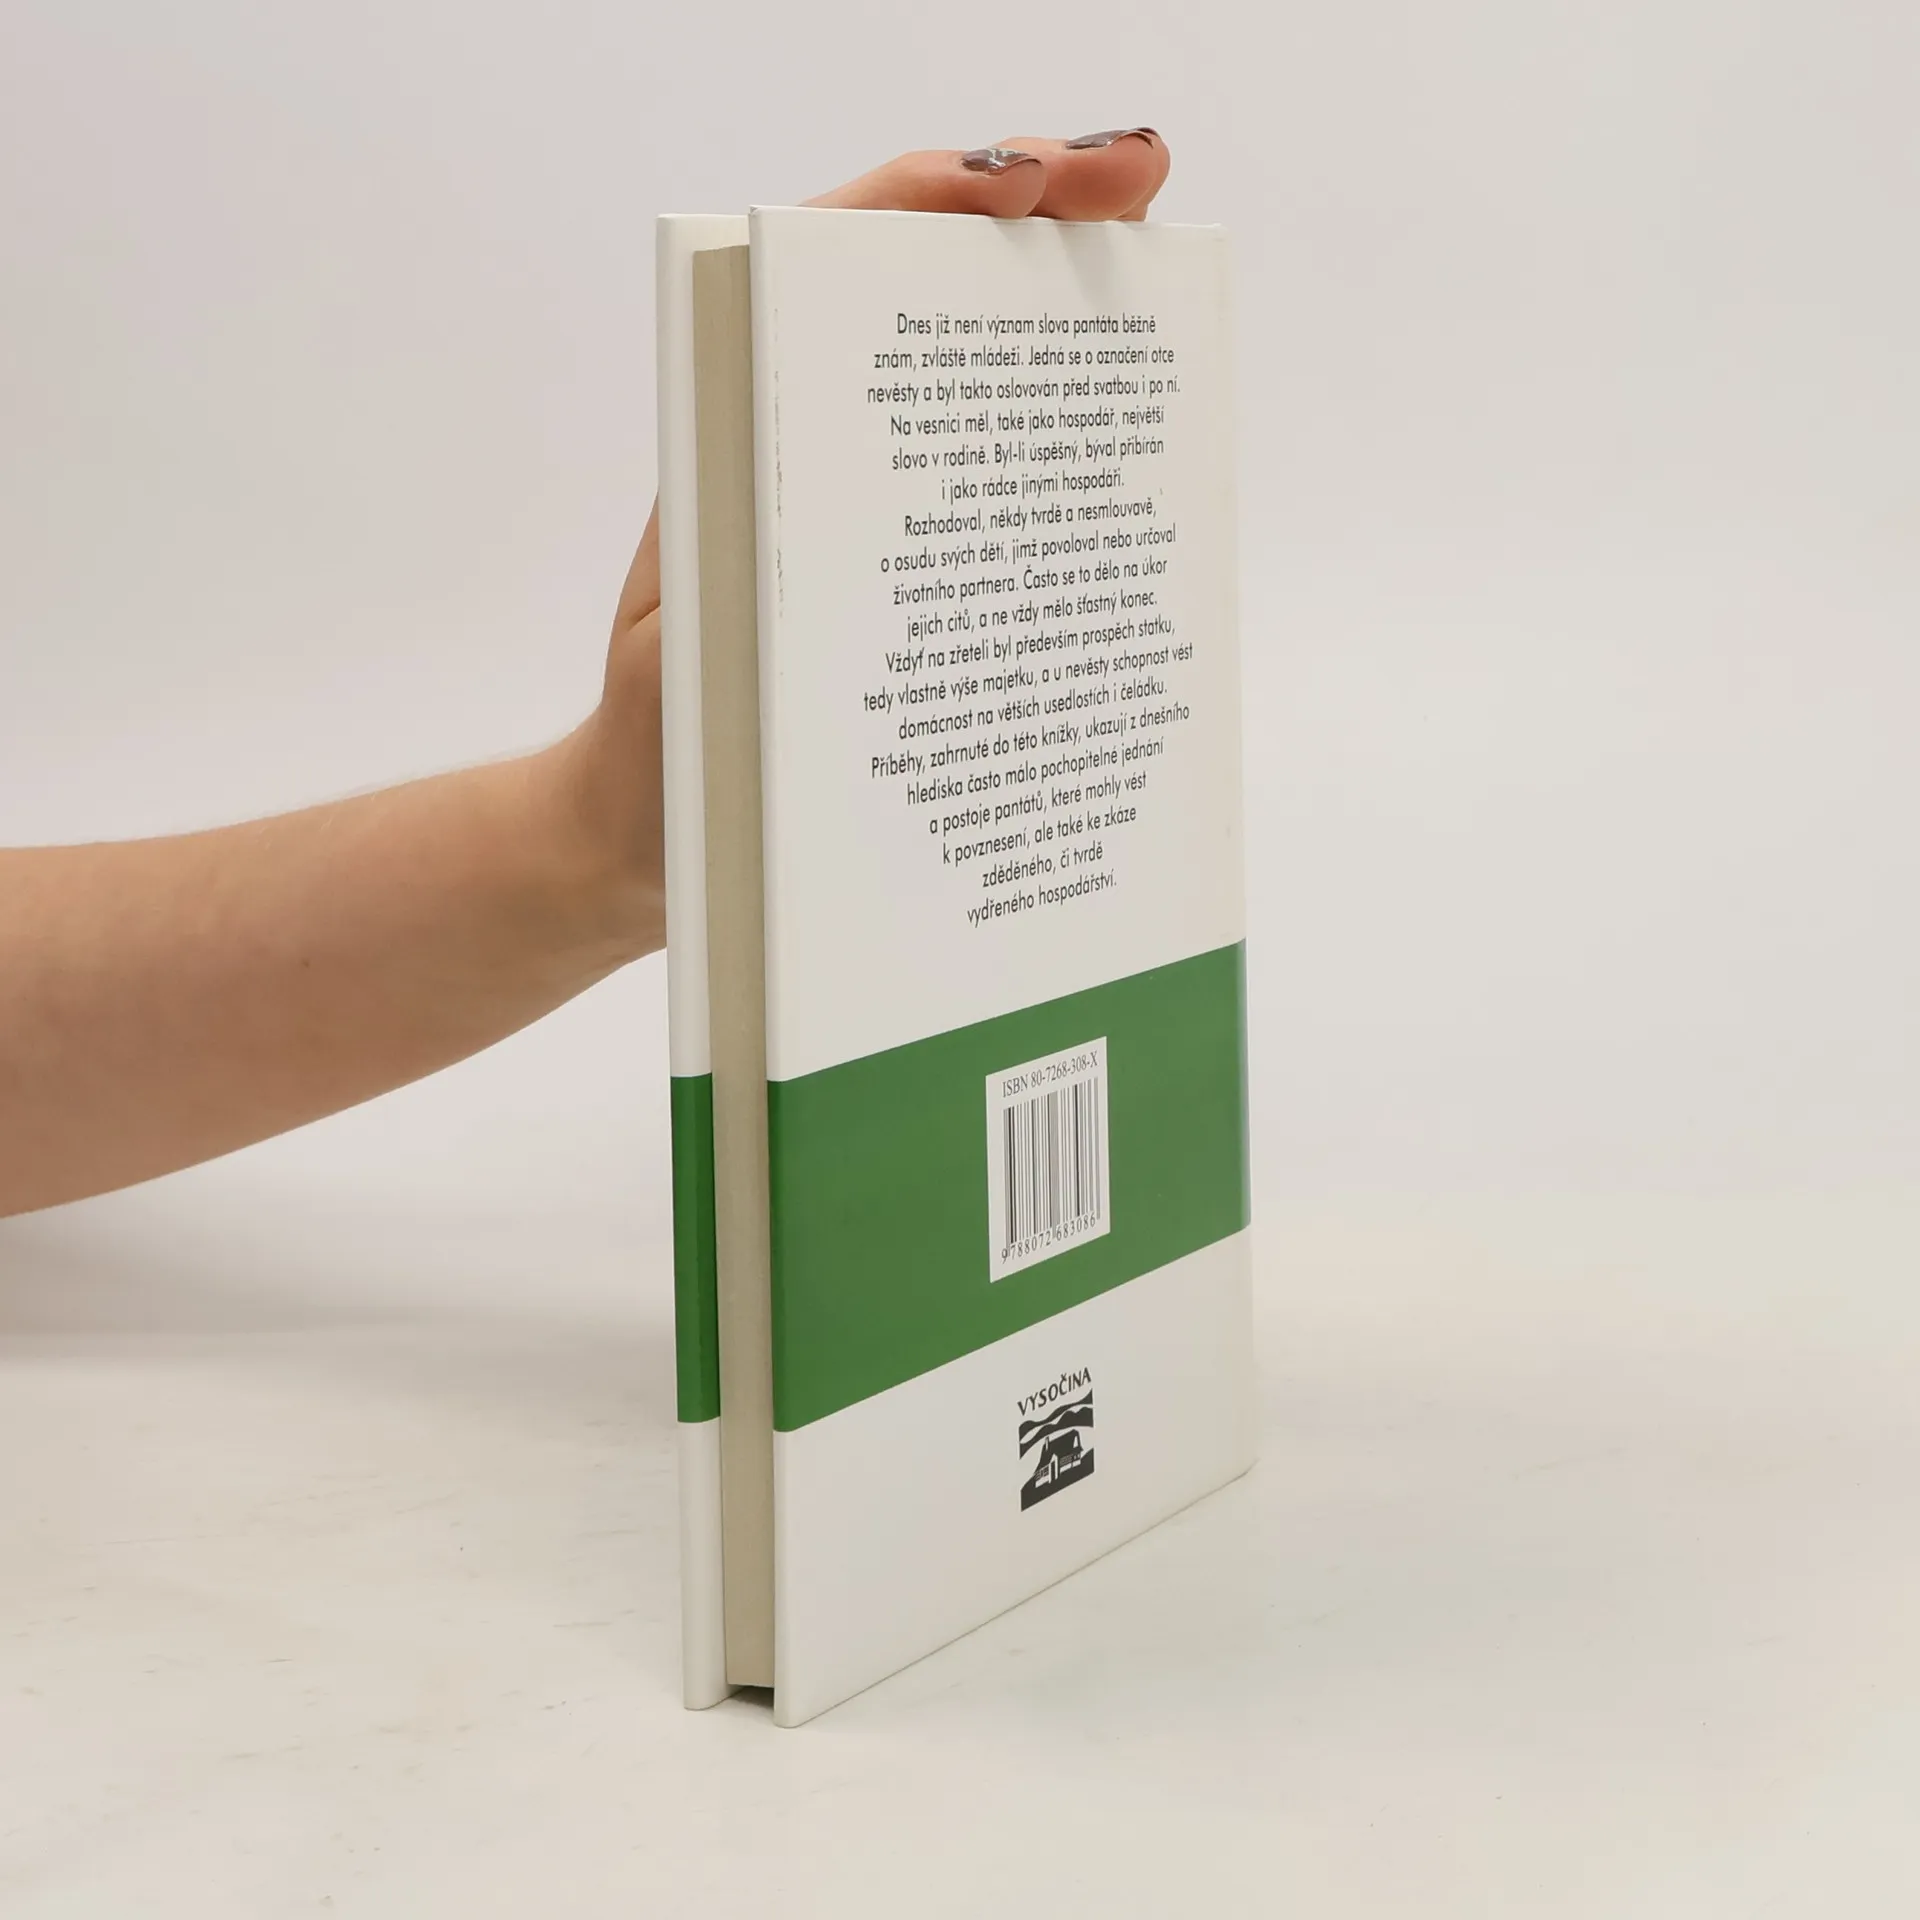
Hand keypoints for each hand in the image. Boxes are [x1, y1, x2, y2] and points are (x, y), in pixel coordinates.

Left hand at [567, 131, 1170, 959]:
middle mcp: (807, 441)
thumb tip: (842, 468)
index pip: (836, 260)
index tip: (1028, 177)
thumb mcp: (696, 640)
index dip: (934, 198)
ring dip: (1057, 313)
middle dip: (1033, 212)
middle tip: (1137, 177)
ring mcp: (862, 503)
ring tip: (1153, 270)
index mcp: (744, 429)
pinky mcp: (902, 571)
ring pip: (969, 374)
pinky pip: (984, 486)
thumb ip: (745, 554)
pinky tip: (1129, 431)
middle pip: (922, 286)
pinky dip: (1053, 443)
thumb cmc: (660, 749)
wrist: (651, 839)